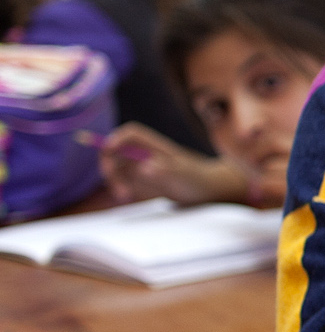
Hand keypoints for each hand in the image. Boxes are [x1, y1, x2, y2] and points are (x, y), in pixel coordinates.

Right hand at [98, 123, 244, 205]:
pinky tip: (128, 197)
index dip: (116, 138)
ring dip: (114, 180)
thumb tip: (144, 168)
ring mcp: (142, 168)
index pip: (131, 134)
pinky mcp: (142, 182)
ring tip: (125, 196)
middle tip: (113, 181)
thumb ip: (165, 171)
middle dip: (109, 165)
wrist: (209, 194)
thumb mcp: (184, 177)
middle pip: (117, 152)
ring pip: (117, 169)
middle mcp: (145, 154)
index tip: (108, 149)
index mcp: (156, 146)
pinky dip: (120, 188)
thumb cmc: (199, 181)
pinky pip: (123, 182)